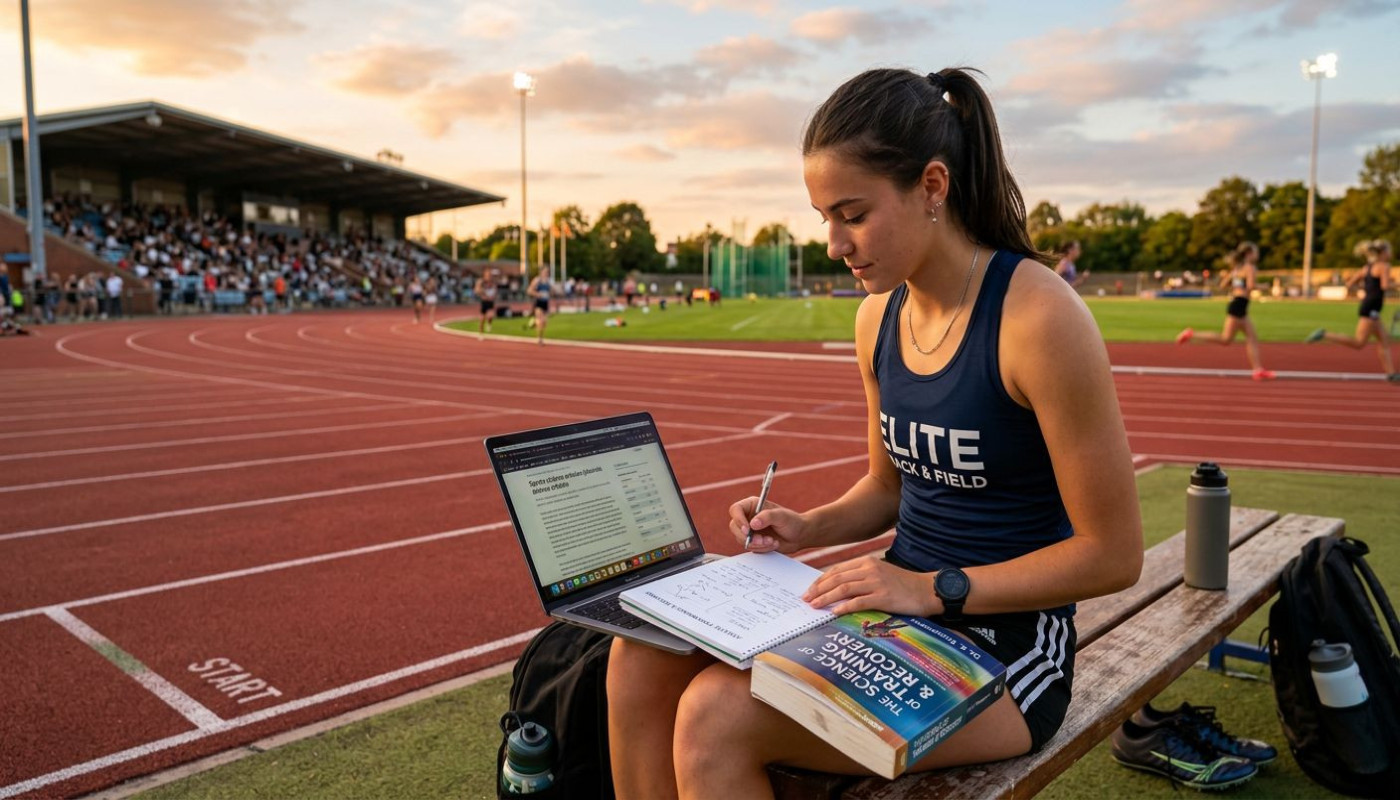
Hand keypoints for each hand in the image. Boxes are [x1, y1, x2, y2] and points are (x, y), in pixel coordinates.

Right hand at [728, 496, 803, 552]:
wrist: (799, 536)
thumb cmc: (792, 521)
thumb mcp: (781, 516)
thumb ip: (767, 517)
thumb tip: (753, 524)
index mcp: (752, 505)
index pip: (736, 510)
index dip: (739, 520)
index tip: (748, 529)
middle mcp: (748, 517)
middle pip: (735, 527)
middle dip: (747, 536)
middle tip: (761, 540)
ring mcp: (750, 530)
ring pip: (742, 539)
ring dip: (757, 544)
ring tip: (772, 541)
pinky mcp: (753, 542)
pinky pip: (750, 548)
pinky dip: (761, 548)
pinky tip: (773, 544)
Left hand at [802, 556, 937, 616]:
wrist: (927, 590)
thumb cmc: (903, 585)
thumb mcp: (880, 574)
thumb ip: (861, 577)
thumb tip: (838, 587)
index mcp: (867, 562)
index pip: (837, 570)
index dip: (820, 580)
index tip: (809, 590)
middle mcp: (870, 570)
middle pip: (837, 578)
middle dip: (818, 589)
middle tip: (806, 599)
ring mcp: (877, 583)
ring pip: (844, 588)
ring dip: (826, 597)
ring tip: (814, 606)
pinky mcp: (884, 597)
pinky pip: (859, 601)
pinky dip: (844, 606)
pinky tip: (834, 612)